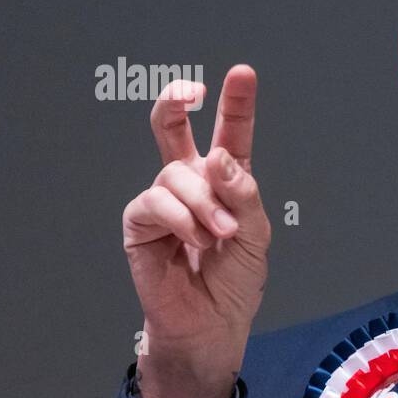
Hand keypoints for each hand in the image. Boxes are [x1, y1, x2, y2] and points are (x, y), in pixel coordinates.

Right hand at [123, 65, 270, 397]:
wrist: (211, 324)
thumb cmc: (234, 281)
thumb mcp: (256, 236)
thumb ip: (244, 194)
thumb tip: (220, 158)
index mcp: (225, 181)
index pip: (229, 135)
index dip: (235, 104)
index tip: (242, 73)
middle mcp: (189, 184)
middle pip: (173, 129)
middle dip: (177, 102)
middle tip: (191, 92)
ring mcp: (163, 201)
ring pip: (176, 174)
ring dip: (205, 203)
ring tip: (221, 235)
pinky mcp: (140, 224)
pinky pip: (155, 202)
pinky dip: (181, 219)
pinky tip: (196, 240)